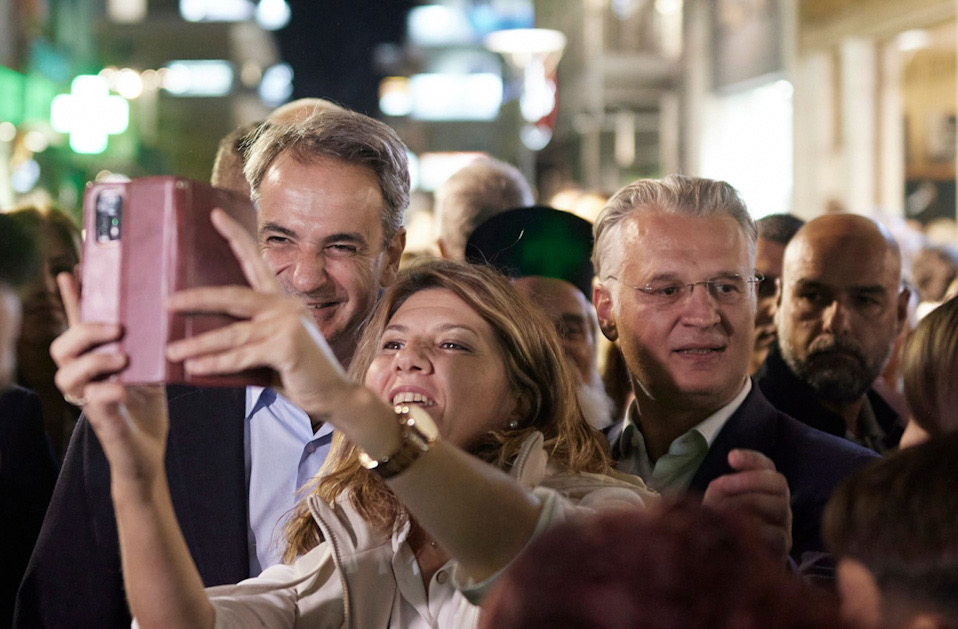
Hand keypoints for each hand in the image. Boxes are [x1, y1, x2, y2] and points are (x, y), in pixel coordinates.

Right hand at [50, 273, 168, 493]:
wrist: (148, 455)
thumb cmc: (146, 409)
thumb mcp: (149, 369)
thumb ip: (146, 345)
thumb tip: (160, 310)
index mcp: (95, 362)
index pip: (76, 326)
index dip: (72, 299)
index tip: (72, 270)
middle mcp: (85, 380)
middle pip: (62, 347)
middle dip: (85, 332)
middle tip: (117, 330)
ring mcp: (89, 401)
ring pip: (67, 374)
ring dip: (94, 362)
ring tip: (122, 360)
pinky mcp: (101, 422)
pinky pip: (93, 403)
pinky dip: (105, 392)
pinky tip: (121, 389)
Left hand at [164, 209, 353, 418]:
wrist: (333, 395)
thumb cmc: (299, 373)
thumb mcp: (270, 348)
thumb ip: (247, 339)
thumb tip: (202, 342)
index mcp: (281, 302)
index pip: (256, 263)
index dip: (235, 237)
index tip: (215, 215)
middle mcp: (285, 308)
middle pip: (233, 296)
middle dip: (197, 298)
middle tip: (167, 302)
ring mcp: (288, 326)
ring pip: (232, 333)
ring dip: (198, 344)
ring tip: (171, 350)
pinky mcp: (286, 347)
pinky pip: (241, 356)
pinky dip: (216, 363)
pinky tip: (195, 368)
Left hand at [702, 449, 791, 562]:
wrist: (731, 562)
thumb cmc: (724, 525)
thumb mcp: (719, 503)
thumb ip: (721, 490)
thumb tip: (719, 486)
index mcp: (766, 487)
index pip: (767, 466)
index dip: (752, 459)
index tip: (731, 457)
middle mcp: (780, 502)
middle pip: (778, 483)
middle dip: (747, 480)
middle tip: (720, 486)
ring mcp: (784, 524)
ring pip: (778, 507)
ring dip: (747, 503)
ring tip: (722, 511)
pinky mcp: (783, 547)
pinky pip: (776, 534)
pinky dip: (755, 529)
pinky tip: (736, 529)